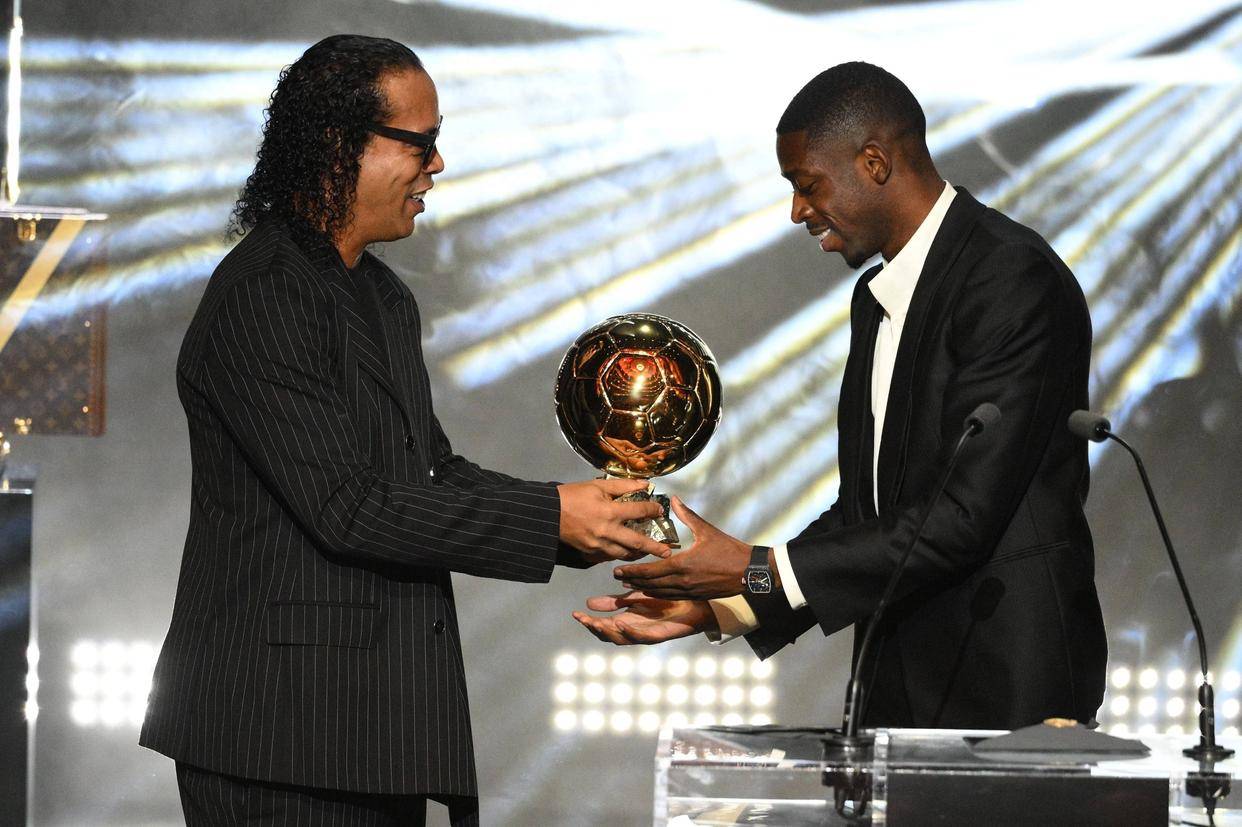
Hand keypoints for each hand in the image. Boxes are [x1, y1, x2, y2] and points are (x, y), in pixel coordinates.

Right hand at [557, 479, 671, 561]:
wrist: (548, 513)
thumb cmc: (572, 496)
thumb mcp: (598, 485)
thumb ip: (623, 486)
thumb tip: (645, 484)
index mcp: (609, 512)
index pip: (639, 511)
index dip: (652, 509)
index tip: (659, 510)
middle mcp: (606, 531)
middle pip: (636, 543)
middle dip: (654, 548)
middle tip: (667, 553)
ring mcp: (598, 545)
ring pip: (624, 554)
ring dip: (637, 554)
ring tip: (646, 552)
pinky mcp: (590, 553)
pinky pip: (609, 557)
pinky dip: (618, 555)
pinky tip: (624, 552)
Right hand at [573, 590, 717, 644]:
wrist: (696, 603)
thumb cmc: (668, 601)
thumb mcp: (636, 596)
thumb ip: (614, 601)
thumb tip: (588, 603)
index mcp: (628, 621)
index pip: (604, 625)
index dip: (589, 621)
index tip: (575, 614)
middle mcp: (636, 630)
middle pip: (610, 635)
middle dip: (595, 628)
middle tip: (582, 619)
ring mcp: (648, 634)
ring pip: (623, 639)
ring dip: (609, 632)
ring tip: (596, 623)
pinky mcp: (662, 634)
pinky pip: (643, 636)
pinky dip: (630, 632)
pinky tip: (620, 623)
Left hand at [611, 497, 750, 598]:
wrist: (749, 572)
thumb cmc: (729, 550)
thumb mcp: (707, 530)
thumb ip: (687, 516)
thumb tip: (674, 500)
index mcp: (683, 565)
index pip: (651, 571)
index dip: (633, 571)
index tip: (618, 570)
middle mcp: (683, 581)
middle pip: (651, 584)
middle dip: (632, 580)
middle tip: (617, 577)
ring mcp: (689, 591)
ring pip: (659, 593)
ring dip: (642, 589)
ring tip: (629, 584)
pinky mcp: (695, 596)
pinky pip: (671, 597)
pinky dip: (657, 594)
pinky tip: (650, 591)